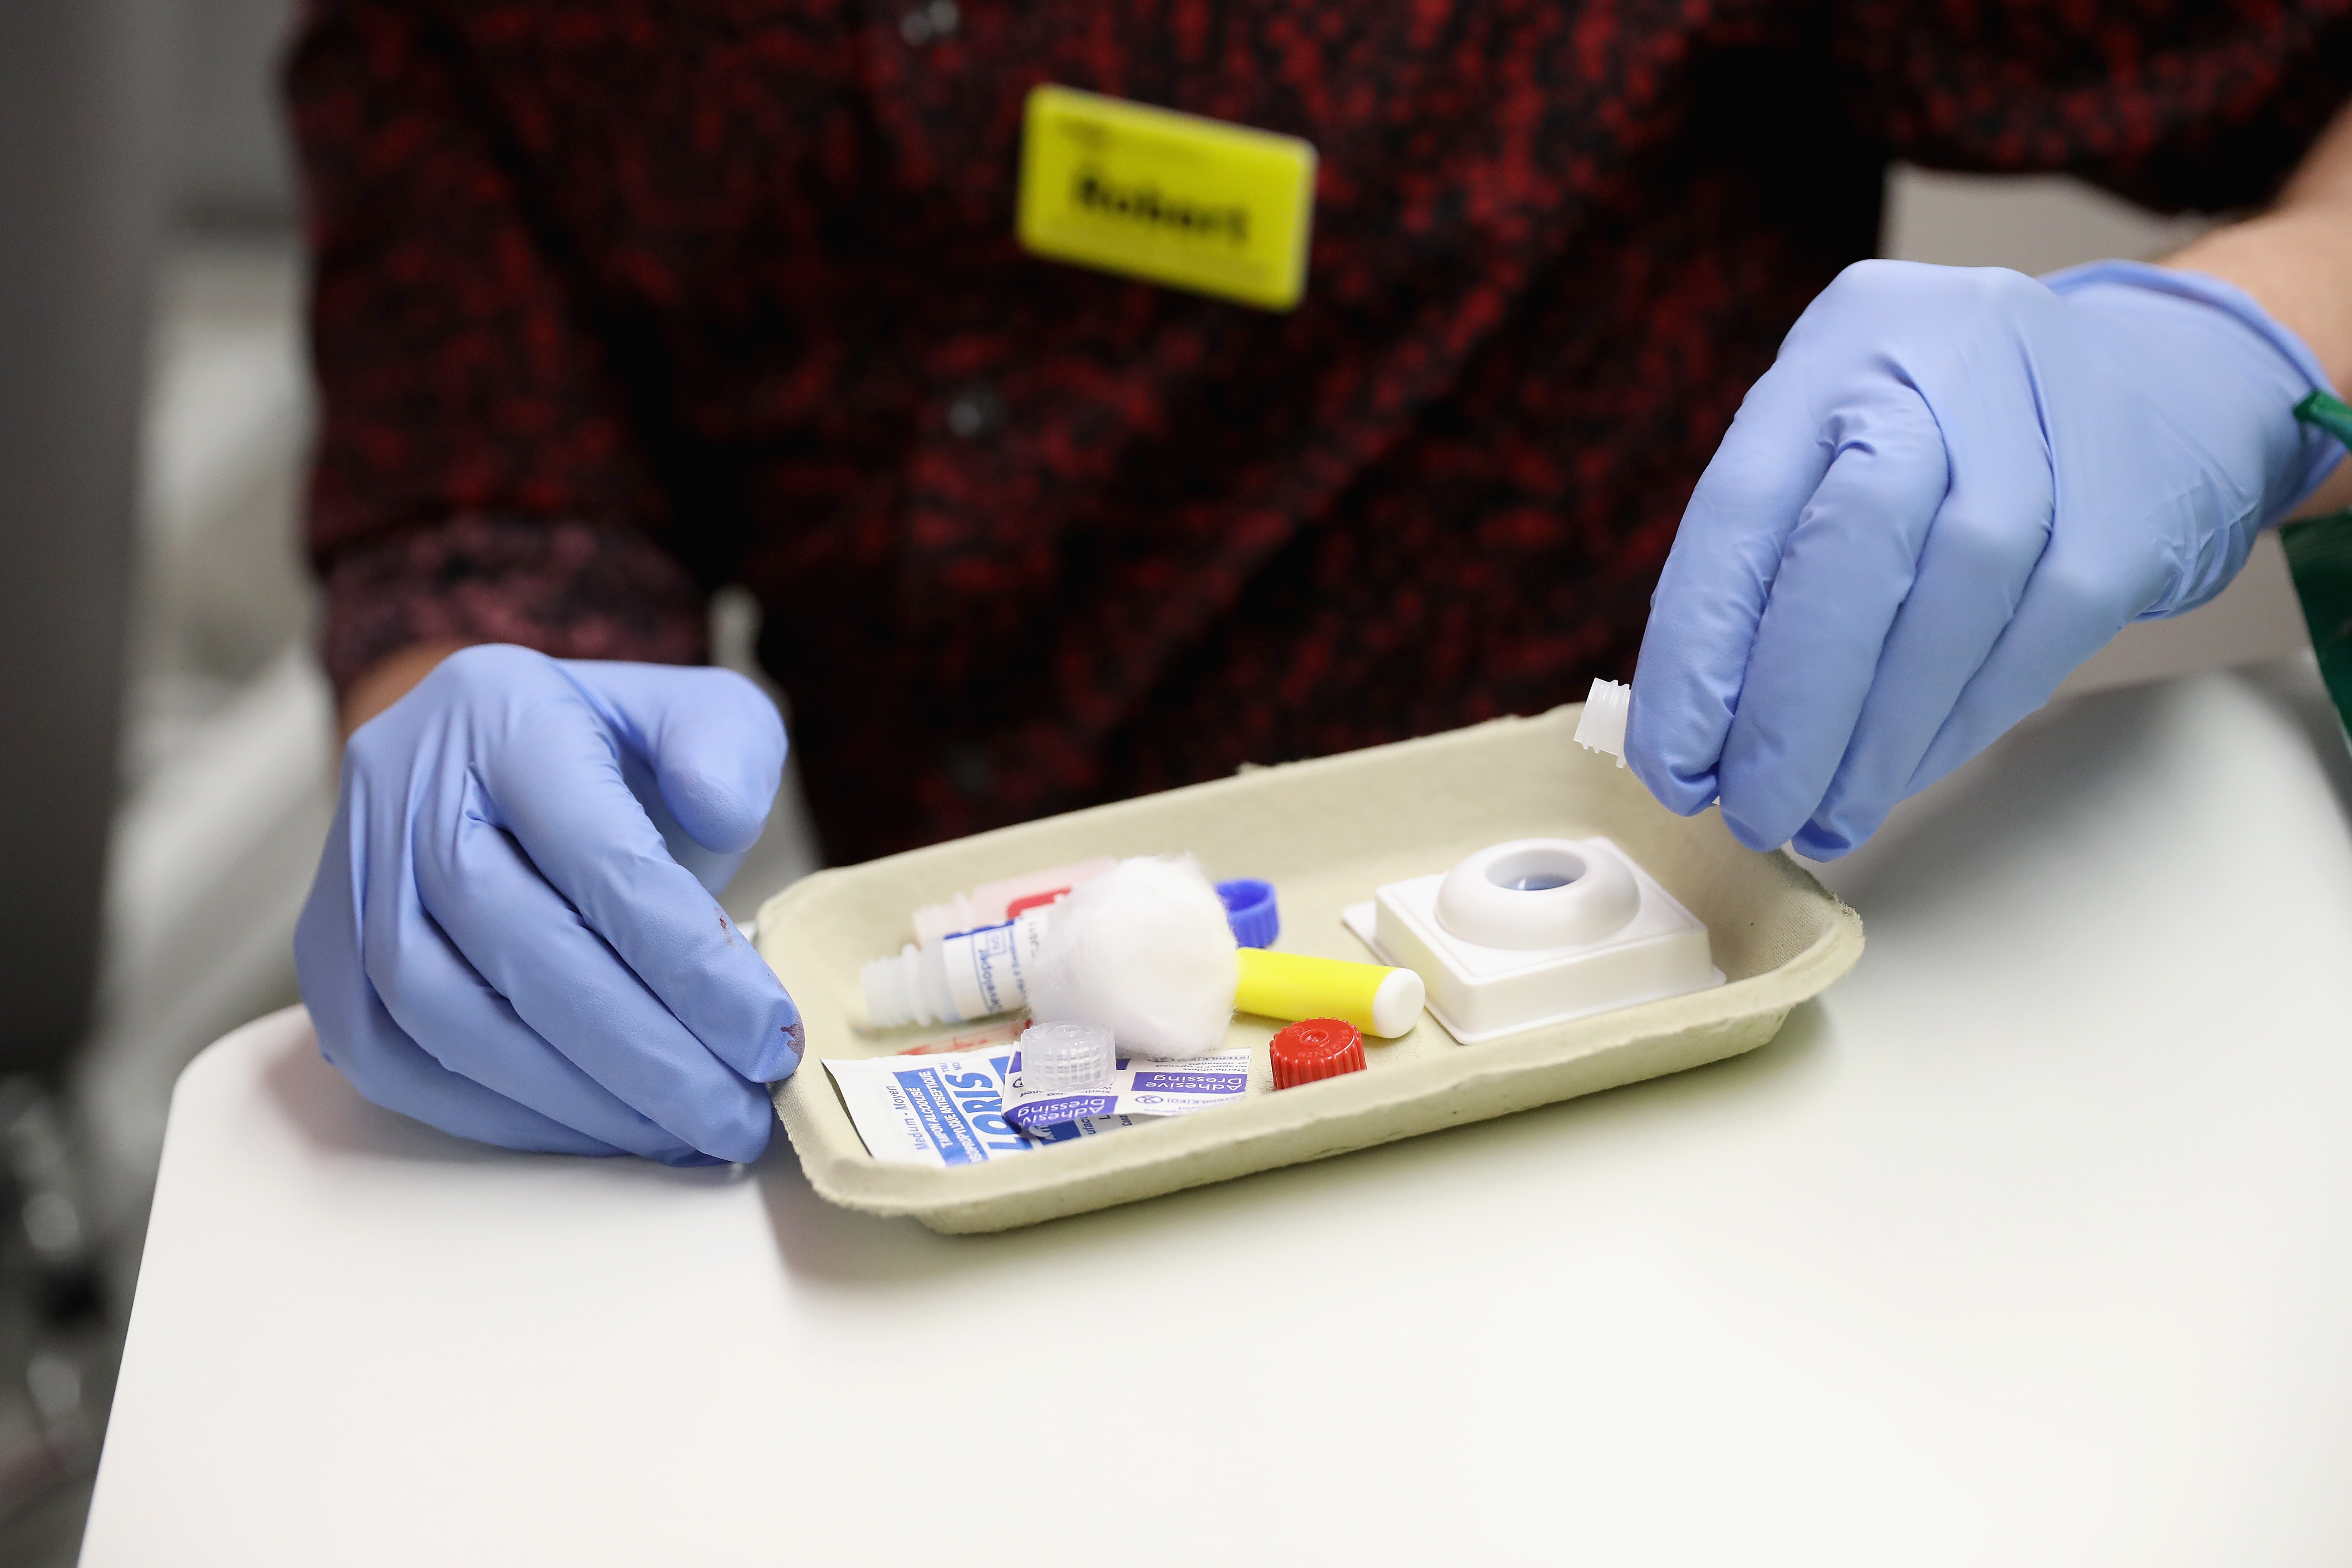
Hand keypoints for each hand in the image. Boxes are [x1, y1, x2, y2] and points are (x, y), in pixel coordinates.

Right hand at [295, 645, 799, 1163]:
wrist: (492, 761)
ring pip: (447, 1013)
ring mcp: (350, 876)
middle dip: (643, 1050)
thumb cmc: (613, 753)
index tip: (771, 1035)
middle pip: (519, 942)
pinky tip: (598, 1131)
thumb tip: (721, 815)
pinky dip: (502, 1113)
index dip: (689, 960)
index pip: (596, 853)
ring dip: (576, 1097)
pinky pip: (399, 1062)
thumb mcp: (697, 713)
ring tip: (682, 1132)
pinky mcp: (325, 959)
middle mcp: (403, 788)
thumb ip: (727, 748)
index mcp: (502, 713)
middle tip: (736, 1114)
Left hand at [1628, 259, 2340, 857]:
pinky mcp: (2130, 507)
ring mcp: (2049, 425)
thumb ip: (1769, 563)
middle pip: (1853, 546)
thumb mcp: (1840, 442)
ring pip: (1954, 601)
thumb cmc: (1948, 439)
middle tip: (1753, 813)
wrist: (2152, 388)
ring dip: (1877, 739)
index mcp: (1839, 349)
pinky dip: (1957, 724)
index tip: (1673, 767)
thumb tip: (1702, 736)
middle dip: (1793, 707)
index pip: (1741, 509)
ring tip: (1825, 818)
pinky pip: (2036, 639)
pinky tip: (1903, 774)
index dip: (1697, 652)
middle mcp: (1941, 363)